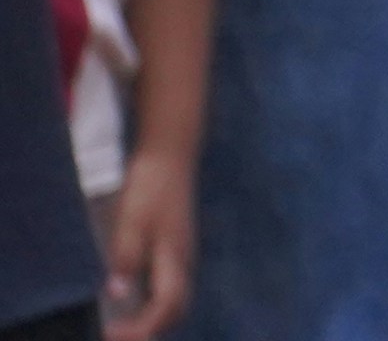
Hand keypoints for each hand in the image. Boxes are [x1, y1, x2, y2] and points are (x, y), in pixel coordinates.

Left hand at [98, 158, 182, 339]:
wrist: (170, 155)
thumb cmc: (150, 187)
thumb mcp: (132, 220)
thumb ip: (126, 256)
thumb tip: (117, 294)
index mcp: (174, 257)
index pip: (165, 306)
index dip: (141, 328)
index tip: (112, 335)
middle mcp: (184, 261)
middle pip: (176, 309)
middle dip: (151, 329)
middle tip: (115, 335)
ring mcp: (182, 254)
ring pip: (175, 299)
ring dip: (154, 318)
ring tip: (123, 326)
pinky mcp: (175, 247)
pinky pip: (170, 286)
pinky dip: (154, 303)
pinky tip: (133, 300)